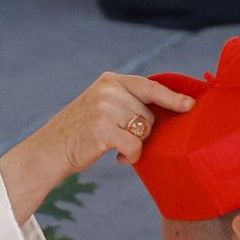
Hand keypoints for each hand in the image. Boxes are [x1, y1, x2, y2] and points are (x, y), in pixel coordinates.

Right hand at [0, 72, 193, 223]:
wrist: (49, 150)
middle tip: (118, 137)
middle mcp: (108, 90)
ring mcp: (105, 109)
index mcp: (110, 80)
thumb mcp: (102, 106)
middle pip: (149, 113)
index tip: (190, 105)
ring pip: (144, 130)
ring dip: (135, 144)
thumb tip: (168, 109)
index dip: (172, 97)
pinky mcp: (103, 129)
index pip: (149, 86)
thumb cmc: (80, 133)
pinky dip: (132, 156)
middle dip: (141, 130)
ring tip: (115, 148)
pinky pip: (135, 145)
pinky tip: (118, 158)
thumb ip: (127, 102)